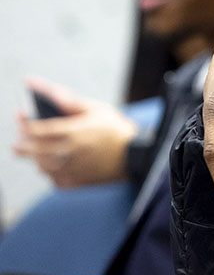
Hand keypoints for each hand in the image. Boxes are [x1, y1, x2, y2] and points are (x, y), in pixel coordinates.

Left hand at [13, 77, 137, 186]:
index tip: (21, 115)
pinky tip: (53, 166)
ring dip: (35, 159)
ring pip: (41, 167)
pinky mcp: (76, 182)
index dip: (24, 122)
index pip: (36, 129)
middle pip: (33, 150)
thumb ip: (71, 102)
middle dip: (21, 145)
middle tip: (17, 142)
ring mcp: (72, 169)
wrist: (135, 155)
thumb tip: (52, 92)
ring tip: (35, 153)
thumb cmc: (115, 129)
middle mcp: (69, 152)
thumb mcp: (97, 109)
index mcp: (73, 132)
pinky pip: (54, 180)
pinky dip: (50, 173)